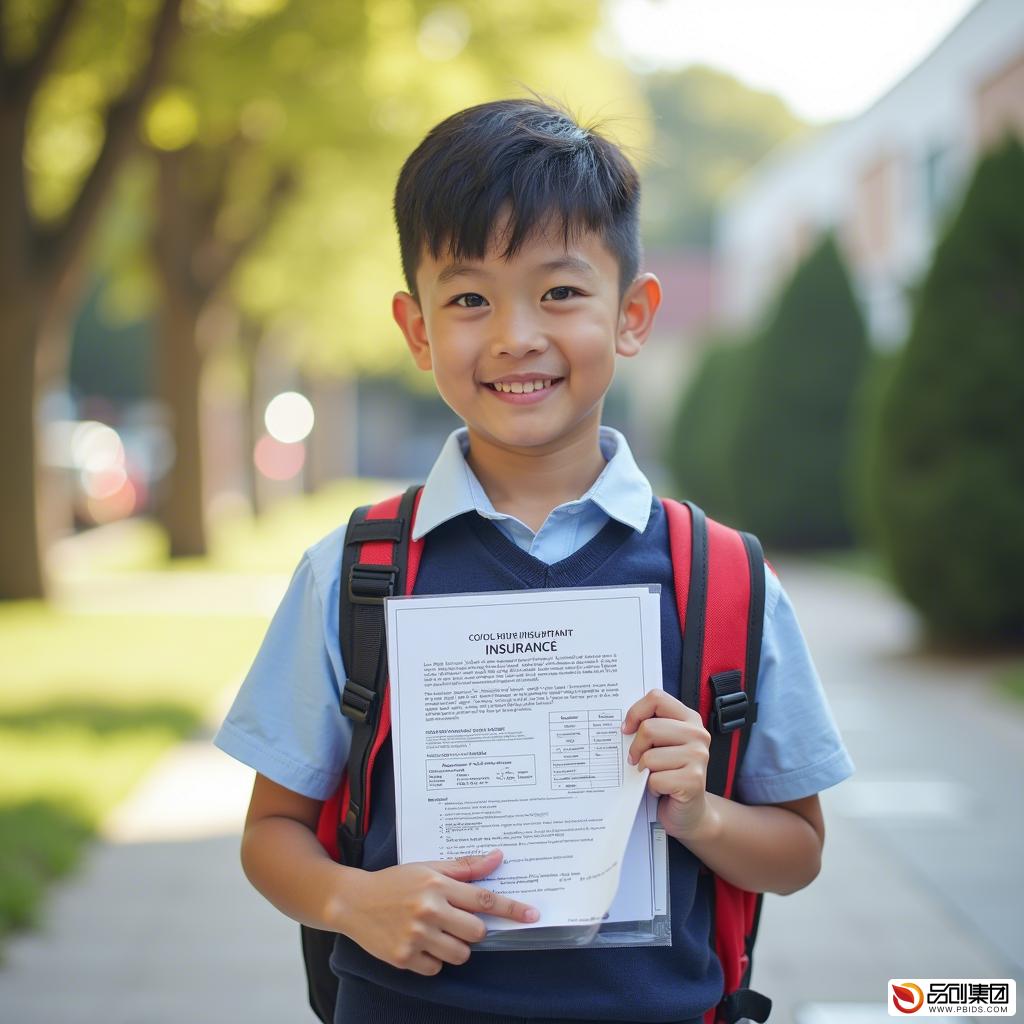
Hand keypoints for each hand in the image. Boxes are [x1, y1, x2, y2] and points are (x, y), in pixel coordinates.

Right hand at [339, 849, 538, 974]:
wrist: (353, 901)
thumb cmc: (395, 882)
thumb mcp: (428, 868)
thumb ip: (464, 868)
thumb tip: (497, 858)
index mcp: (437, 886)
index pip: (484, 900)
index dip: (511, 909)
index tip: (532, 916)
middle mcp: (429, 911)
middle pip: (476, 932)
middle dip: (473, 930)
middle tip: (456, 920)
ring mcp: (416, 937)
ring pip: (460, 954)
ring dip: (455, 947)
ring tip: (436, 932)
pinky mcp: (404, 958)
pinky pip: (437, 968)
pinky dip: (433, 960)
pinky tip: (418, 943)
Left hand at [622, 691, 712, 839]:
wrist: (689, 811)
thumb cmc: (669, 773)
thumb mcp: (660, 744)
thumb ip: (649, 728)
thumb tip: (622, 726)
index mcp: (689, 719)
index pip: (657, 698)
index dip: (636, 712)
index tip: (627, 730)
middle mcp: (698, 734)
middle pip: (649, 728)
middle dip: (636, 748)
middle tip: (637, 761)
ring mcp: (699, 757)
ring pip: (650, 756)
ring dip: (645, 770)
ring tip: (655, 776)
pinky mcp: (694, 780)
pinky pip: (656, 779)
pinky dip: (652, 787)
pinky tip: (662, 790)